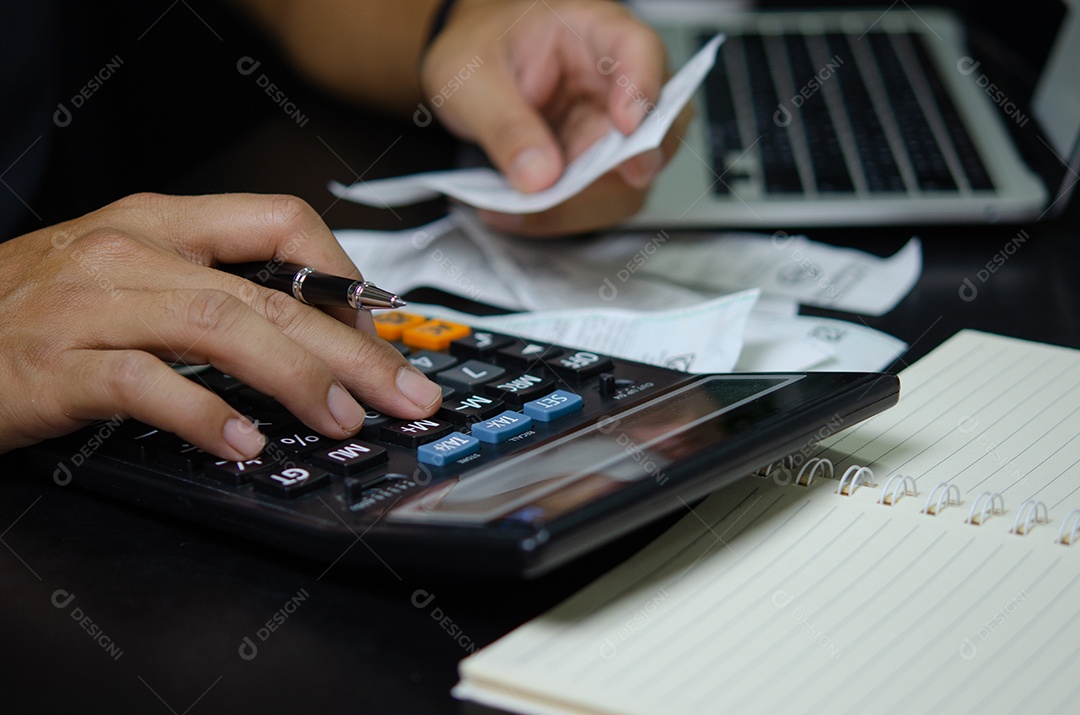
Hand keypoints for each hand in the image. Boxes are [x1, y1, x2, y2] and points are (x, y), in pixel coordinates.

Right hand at [0, 193, 442, 459]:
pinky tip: (245, 447)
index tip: (375, 329)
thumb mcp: (131, 272)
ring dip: (297, 377)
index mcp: (161, 221)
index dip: (343, 273)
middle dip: (353, 348)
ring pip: (222, 327)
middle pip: (271, 292)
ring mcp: (92, 306)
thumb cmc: (34, 307)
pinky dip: (204, 417)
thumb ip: (212, 286)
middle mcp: (133, 251)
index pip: (280, 221)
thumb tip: (310, 329)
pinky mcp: (55, 366)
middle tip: (405, 393)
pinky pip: (145, 386)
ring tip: (343, 421)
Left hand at [421, 0, 689, 235]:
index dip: (642, 88)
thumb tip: (539, 176)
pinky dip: (559, 215)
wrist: (471, 72)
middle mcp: (615, 82)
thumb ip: (504, 124)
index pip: (639, 50)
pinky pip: (596, 202)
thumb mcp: (471, 78)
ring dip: (578, 204)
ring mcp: (612, 130)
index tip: (627, 125)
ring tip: (517, 206)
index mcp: (592, 31)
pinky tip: (516, 211)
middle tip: (562, 189)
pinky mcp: (599, 167)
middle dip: (610, 172)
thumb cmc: (481, 50)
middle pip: (650, 131)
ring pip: (627, 182)